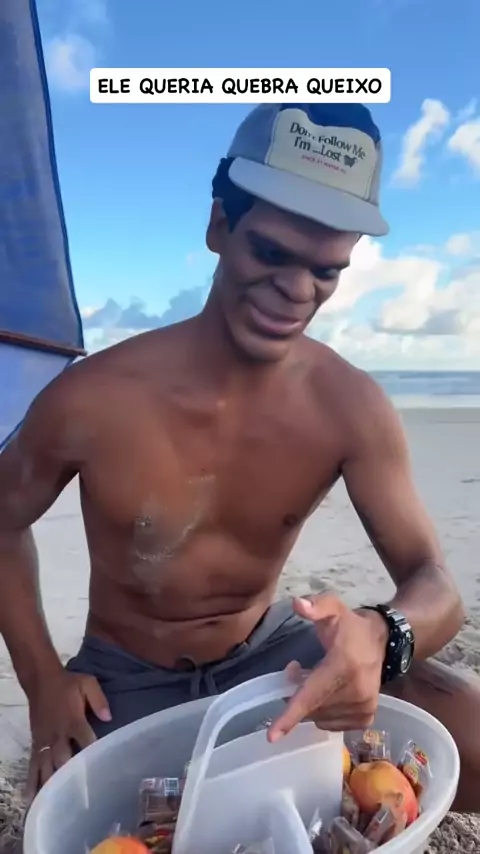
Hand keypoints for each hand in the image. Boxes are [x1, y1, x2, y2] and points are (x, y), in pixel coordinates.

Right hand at [26, 670, 110, 800]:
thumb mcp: (87, 683)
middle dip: (71, 777)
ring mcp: (45, 741)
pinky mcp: (36, 744)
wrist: (41, 680)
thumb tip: (109, 717)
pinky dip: (31, 782)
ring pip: (46, 767)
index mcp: (73, 720)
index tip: (101, 772)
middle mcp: (58, 734)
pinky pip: (33, 765)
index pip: (85, 740)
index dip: (92, 755)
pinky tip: (31, 798)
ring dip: (50, 785)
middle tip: (81, 798)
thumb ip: (99, 700)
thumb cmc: (68, 684)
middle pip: (64, 759)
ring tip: (54, 806)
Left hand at [268, 595, 387, 739]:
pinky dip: (323, 712)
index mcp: (344, 666)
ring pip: (320, 718)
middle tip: (298, 669)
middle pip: (312, 707)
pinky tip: (329, 693)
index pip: (312, 694)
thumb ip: (316, 606)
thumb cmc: (350, 626)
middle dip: (296, 693)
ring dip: (311, 703)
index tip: (272, 736)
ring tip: (317, 679)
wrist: (382, 641)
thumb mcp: (333, 608)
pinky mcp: (366, 718)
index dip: (290, 715)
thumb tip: (298, 604)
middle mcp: (357, 691)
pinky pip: (332, 724)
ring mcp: (364, 708)